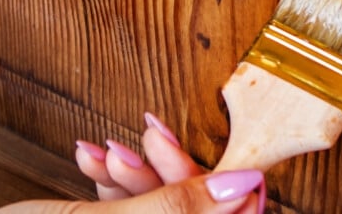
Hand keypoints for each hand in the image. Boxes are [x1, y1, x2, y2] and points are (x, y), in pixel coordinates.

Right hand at [0, 113, 265, 213]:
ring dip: (133, 173)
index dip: (225, 188)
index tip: (208, 147)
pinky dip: (115, 185)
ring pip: (160, 208)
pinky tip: (92, 163)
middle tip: (141, 137)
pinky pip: (134, 212)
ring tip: (99, 152)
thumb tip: (249, 185)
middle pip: (192, 211)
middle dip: (164, 171)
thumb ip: (175, 208)